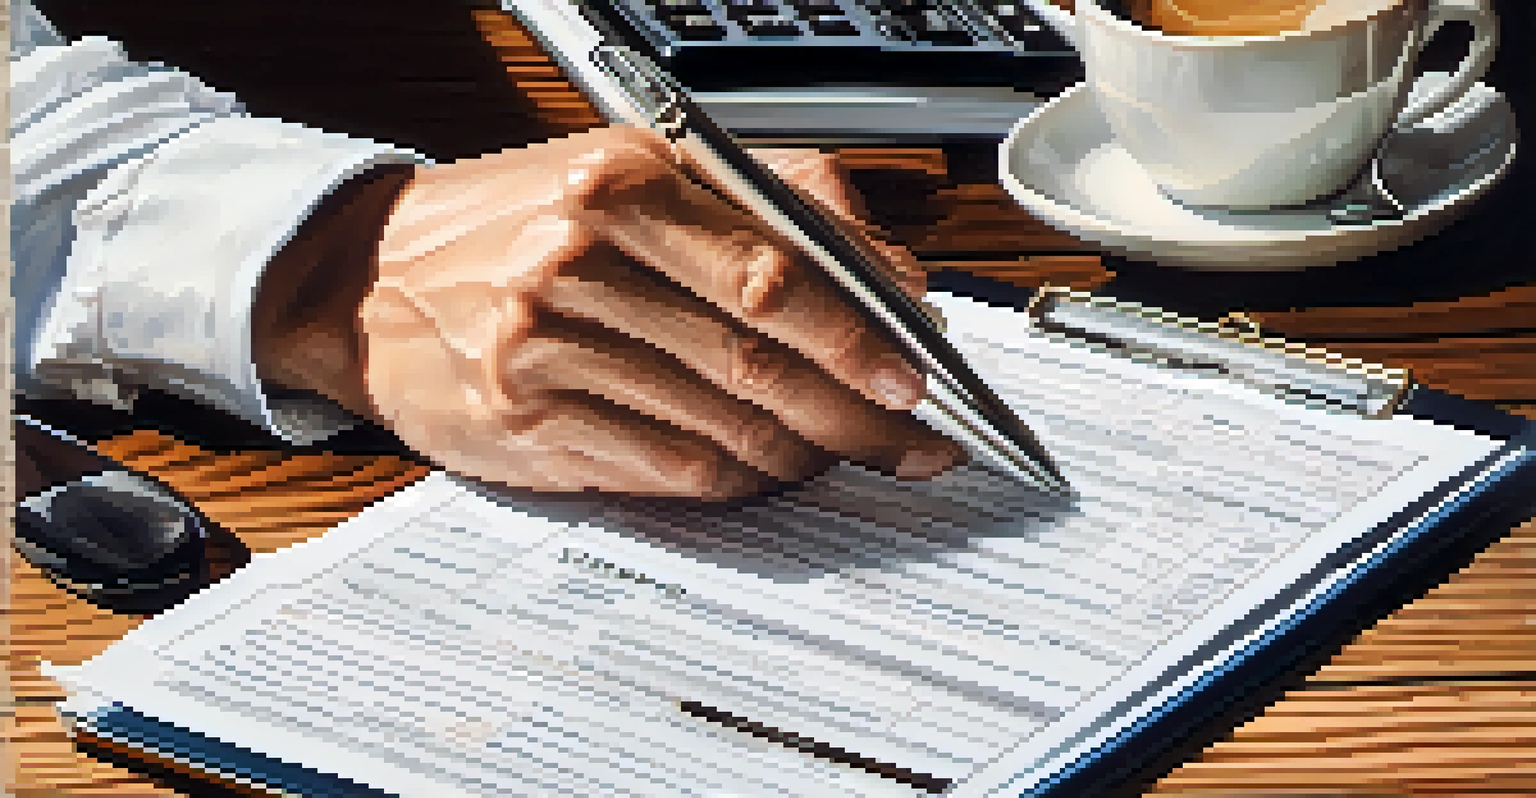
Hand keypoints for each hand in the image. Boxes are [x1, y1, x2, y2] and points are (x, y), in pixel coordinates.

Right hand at [260, 125, 964, 499]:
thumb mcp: (638, 170)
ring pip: (723, 424)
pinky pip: (671, 468)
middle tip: (913, 440)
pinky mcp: (530, 425)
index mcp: (618, 183)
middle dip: (856, 413)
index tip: (917, 374)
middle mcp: (577, 263)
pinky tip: (766, 468)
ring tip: (846, 451)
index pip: (770, 270)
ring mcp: (546, 352)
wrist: (368, 281)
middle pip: (757, 360)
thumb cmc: (517, 224)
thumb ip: (772, 203)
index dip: (858, 334)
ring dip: (805, 450)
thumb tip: (889, 278)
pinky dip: (738, 478)